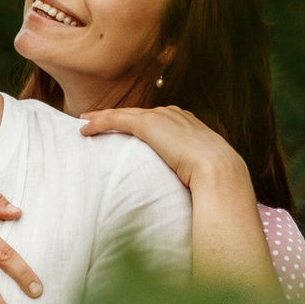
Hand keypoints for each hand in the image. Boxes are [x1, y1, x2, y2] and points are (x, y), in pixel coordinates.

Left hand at [77, 105, 249, 191]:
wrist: (218, 171)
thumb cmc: (216, 179)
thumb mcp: (203, 172)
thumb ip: (192, 173)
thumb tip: (190, 190)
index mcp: (188, 125)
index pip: (157, 120)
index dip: (138, 122)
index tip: (127, 125)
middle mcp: (174, 116)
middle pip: (138, 113)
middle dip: (118, 115)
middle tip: (96, 118)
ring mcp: (162, 118)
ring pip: (125, 114)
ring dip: (103, 117)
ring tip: (85, 121)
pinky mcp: (150, 125)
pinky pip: (117, 120)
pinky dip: (100, 122)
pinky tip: (85, 128)